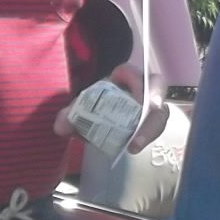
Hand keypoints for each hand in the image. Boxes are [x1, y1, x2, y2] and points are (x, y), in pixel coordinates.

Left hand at [52, 63, 170, 153]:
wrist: (98, 117)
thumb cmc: (93, 104)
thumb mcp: (80, 107)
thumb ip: (70, 113)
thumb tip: (61, 126)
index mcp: (121, 77)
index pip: (131, 71)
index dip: (137, 81)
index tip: (138, 97)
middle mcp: (139, 86)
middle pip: (155, 88)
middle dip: (153, 105)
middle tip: (144, 117)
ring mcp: (148, 104)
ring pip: (159, 111)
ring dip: (150, 128)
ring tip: (135, 145)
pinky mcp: (150, 121)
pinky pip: (154, 127)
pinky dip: (144, 137)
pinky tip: (133, 147)